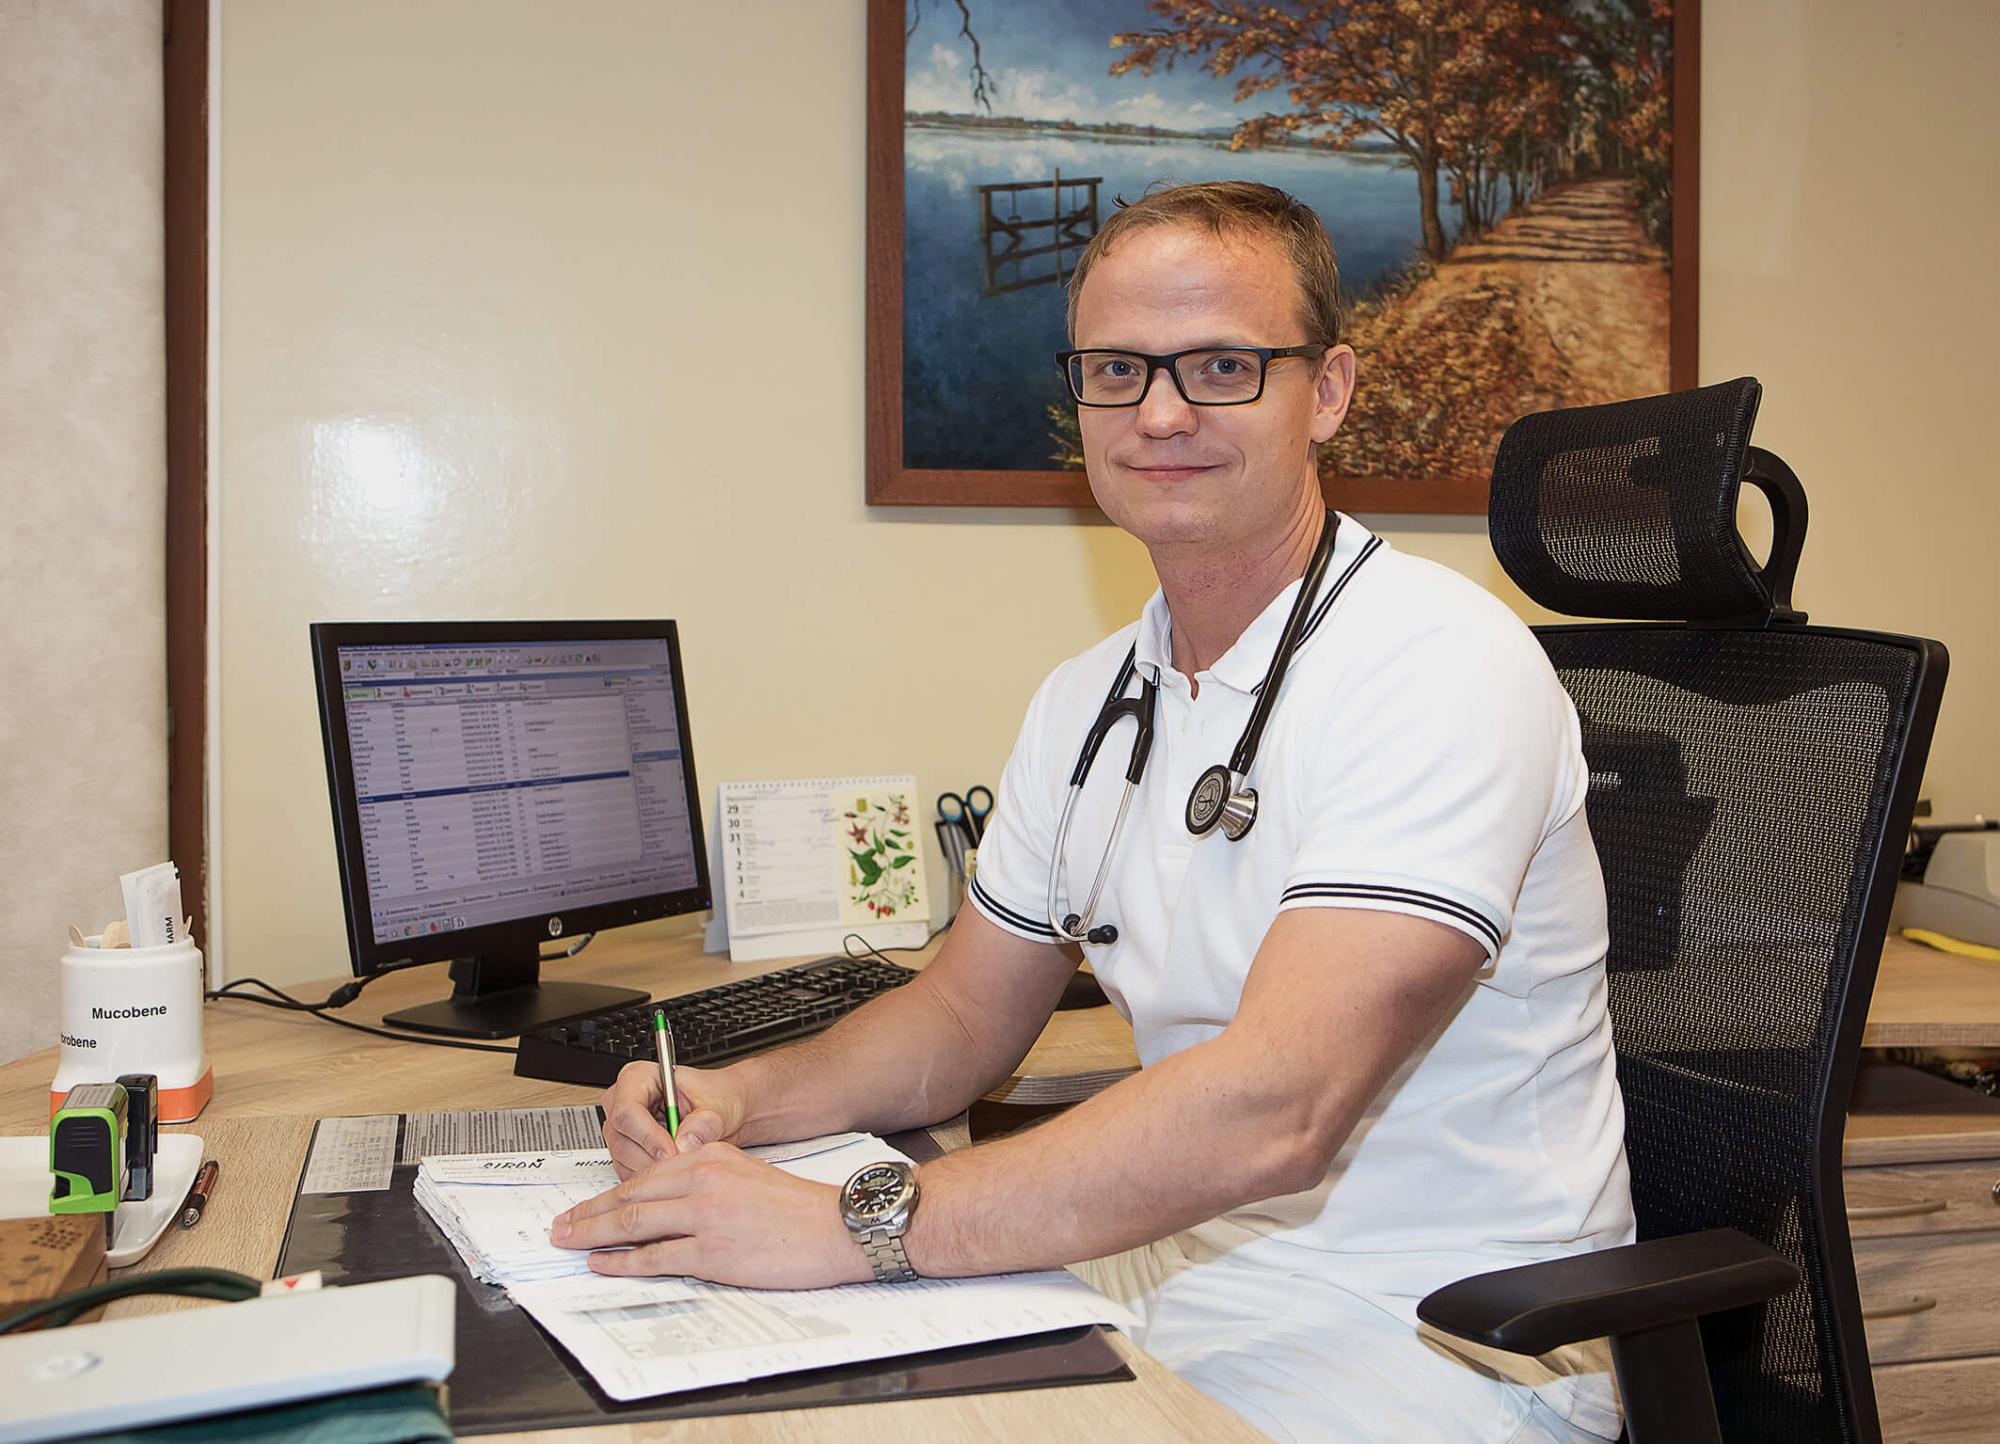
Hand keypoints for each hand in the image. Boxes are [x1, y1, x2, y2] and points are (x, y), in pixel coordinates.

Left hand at [548, 1143, 873, 1288]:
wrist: (834, 1226)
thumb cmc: (796, 1208)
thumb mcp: (746, 1175)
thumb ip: (705, 1180)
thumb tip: (665, 1204)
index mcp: (709, 1157)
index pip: (644, 1175)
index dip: (607, 1193)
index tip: (585, 1205)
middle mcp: (702, 1180)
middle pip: (630, 1197)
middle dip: (588, 1213)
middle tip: (560, 1225)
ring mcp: (704, 1216)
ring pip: (633, 1224)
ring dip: (593, 1235)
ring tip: (569, 1243)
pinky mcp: (712, 1251)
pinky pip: (654, 1257)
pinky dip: (621, 1262)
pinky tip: (601, 1263)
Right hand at [599, 1061, 746, 1178]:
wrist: (727, 1108)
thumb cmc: (719, 1096)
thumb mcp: (719, 1105)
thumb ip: (704, 1123)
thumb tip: (684, 1143)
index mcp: (638, 1078)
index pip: (627, 1111)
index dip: (647, 1136)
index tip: (672, 1152)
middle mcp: (624, 1103)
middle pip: (621, 1140)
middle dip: (652, 1158)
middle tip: (682, 1164)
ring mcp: (623, 1129)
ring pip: (623, 1160)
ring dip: (653, 1171)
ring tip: (683, 1163)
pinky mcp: (627, 1151)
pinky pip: (629, 1172)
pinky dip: (652, 1179)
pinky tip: (676, 1170)